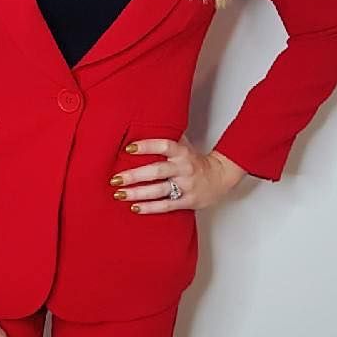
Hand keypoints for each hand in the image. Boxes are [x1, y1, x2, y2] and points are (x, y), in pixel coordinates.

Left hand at [108, 134, 245, 212]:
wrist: (221, 177)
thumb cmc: (196, 161)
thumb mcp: (184, 146)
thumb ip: (166, 140)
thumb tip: (141, 128)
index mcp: (183, 153)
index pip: (164, 145)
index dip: (146, 146)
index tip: (128, 148)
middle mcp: (184, 169)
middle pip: (157, 171)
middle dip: (134, 175)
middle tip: (115, 178)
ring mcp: (186, 186)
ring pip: (159, 190)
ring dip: (137, 193)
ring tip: (120, 194)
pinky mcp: (187, 201)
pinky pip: (166, 206)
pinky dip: (150, 208)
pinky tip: (135, 207)